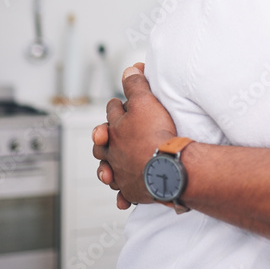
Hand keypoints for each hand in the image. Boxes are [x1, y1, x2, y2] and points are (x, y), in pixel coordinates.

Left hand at [91, 63, 176, 208]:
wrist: (167, 167)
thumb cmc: (156, 135)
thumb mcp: (146, 101)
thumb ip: (136, 84)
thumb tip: (129, 69)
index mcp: (116, 129)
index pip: (113, 111)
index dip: (119, 105)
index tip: (123, 104)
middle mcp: (114, 151)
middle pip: (103, 142)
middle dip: (104, 138)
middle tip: (106, 136)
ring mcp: (122, 172)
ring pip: (108, 169)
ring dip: (108, 169)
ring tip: (108, 170)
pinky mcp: (132, 190)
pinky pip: (124, 194)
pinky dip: (123, 195)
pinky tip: (123, 199)